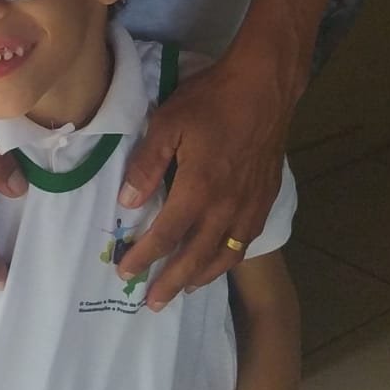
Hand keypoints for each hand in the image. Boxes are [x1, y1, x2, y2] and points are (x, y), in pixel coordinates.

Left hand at [115, 53, 287, 307]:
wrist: (264, 86)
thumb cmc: (212, 100)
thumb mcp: (168, 123)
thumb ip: (147, 165)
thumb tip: (126, 203)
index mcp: (198, 191)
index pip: (166, 236)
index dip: (143, 257)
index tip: (124, 271)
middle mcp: (226, 208)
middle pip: (196, 257)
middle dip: (172, 282)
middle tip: (152, 303)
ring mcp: (249, 206)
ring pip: (224, 256)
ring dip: (202, 276)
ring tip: (185, 289)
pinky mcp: (265, 199)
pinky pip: (246, 241)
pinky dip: (229, 258)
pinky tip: (222, 259)